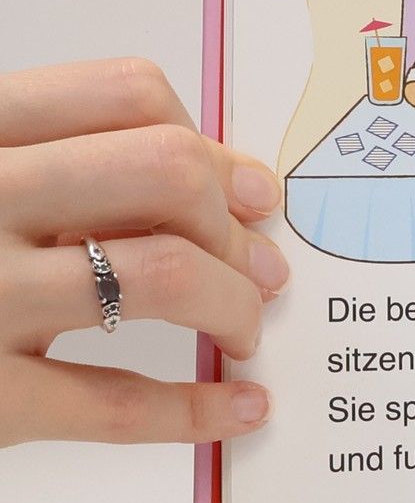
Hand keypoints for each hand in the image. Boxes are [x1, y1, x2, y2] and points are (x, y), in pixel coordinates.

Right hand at [0, 59, 284, 447]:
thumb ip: (65, 166)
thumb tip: (232, 185)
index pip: (125, 94)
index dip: (211, 146)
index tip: (250, 196)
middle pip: (164, 172)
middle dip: (235, 227)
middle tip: (261, 272)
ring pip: (164, 275)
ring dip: (235, 306)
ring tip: (242, 330)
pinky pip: (116, 401)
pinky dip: (199, 408)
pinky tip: (239, 405)